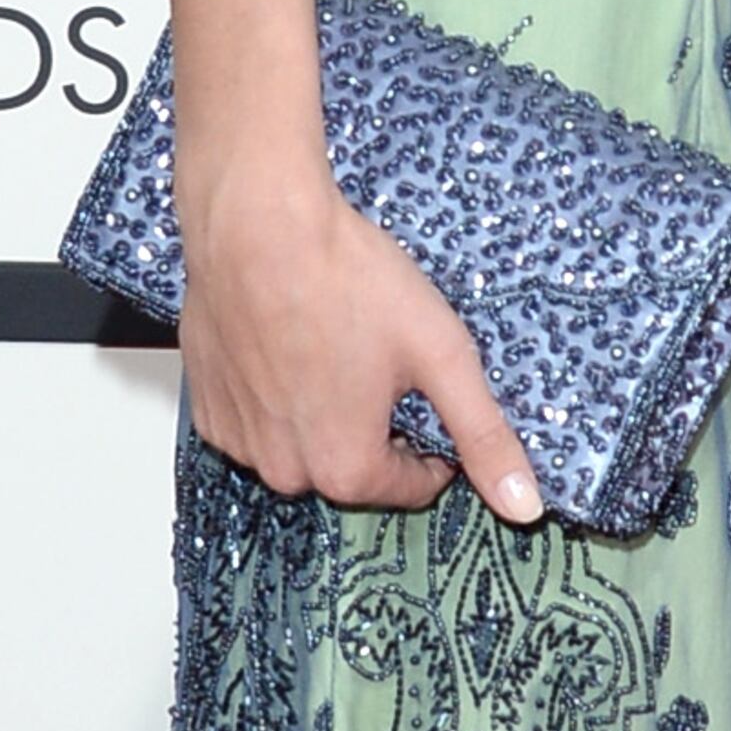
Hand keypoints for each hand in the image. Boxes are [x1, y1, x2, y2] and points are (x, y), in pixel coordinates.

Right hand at [178, 153, 540, 519]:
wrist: (257, 224)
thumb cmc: (346, 280)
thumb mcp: (442, 355)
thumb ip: (484, 437)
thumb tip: (524, 506)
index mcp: (346, 469)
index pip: (410, 487)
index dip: (433, 447)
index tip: (430, 397)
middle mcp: (285, 470)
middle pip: (354, 469)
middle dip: (375, 428)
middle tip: (380, 362)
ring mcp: (238, 441)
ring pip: (303, 447)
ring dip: (324, 414)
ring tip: (333, 348)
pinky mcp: (207, 408)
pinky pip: (258, 423)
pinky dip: (277, 398)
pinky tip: (289, 347)